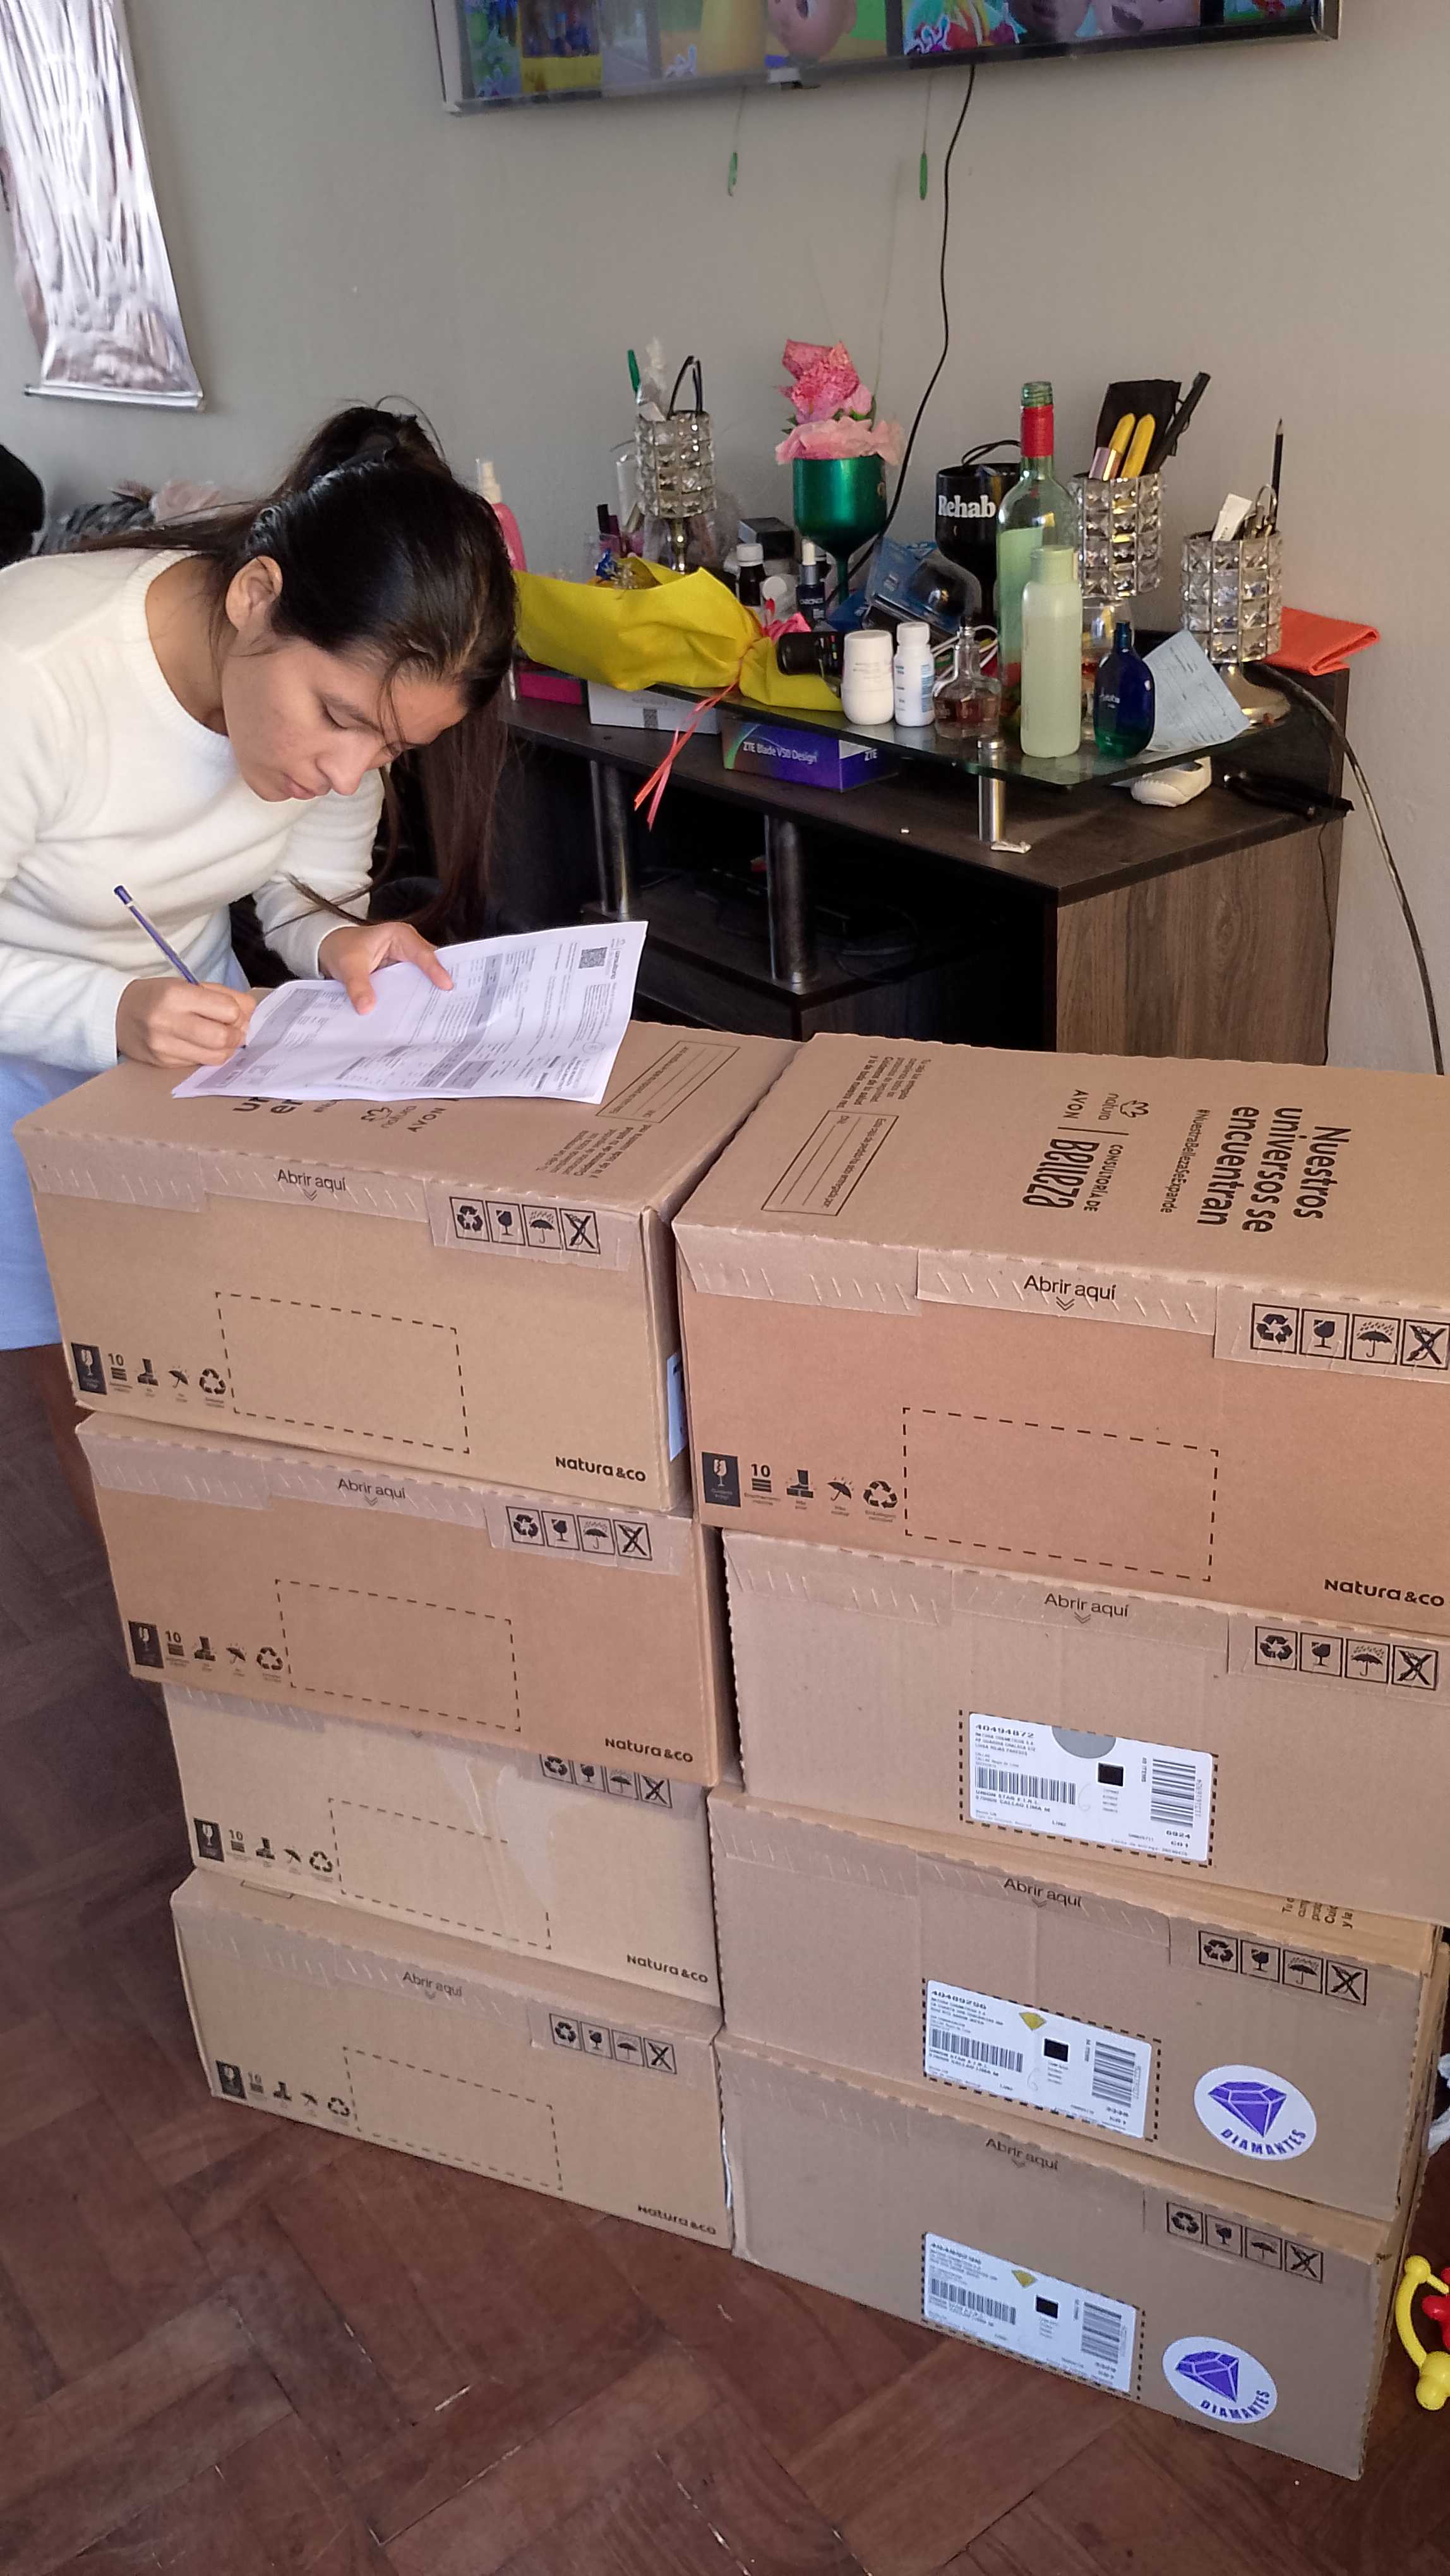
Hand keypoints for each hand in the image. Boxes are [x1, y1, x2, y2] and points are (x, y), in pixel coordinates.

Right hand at [116, 976, 257, 1068]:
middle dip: (237, 1035)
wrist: (117, 1013)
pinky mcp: (163, 1063)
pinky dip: (207, 1056)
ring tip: (220, 1038)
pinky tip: (201, 1045)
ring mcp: (164, 1047)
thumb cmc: (158, 996)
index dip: (238, 1013)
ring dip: (226, 1049)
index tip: (234, 1012)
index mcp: (176, 995)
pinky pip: (199, 1064)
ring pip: (215, 1057)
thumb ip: (223, 995)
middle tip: (234, 1030)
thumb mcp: (188, 984)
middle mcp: (168, 1022)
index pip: (228, 1011)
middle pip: (223, 1038)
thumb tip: (251, 1011)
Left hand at [317, 920, 451, 1014]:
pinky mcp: (403, 977)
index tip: (446, 986)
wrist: (330, 951)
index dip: (435, 970)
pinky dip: (417, 1000)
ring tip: (443, 1013)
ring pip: (425, 979)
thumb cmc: (342, 949)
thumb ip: (357, 986)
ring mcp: (408, 964)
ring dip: (430, 994)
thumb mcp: (348, 965)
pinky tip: (421, 1016)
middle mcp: (409, 948)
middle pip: (431, 966)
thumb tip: (367, 1008)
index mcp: (400, 935)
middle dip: (440, 983)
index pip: (422, 953)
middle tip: (453, 1003)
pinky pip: (414, 988)